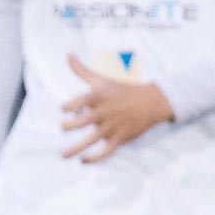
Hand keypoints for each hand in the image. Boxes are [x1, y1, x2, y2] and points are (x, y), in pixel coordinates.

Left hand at [60, 54, 174, 162]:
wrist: (152, 101)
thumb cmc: (121, 89)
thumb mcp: (100, 79)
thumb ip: (81, 69)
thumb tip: (67, 54)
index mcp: (98, 97)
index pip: (79, 101)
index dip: (68, 106)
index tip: (64, 109)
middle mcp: (104, 112)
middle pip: (83, 121)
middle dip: (69, 126)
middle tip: (64, 127)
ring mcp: (112, 126)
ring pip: (91, 139)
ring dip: (75, 149)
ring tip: (62, 155)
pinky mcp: (120, 138)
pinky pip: (105, 152)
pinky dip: (94, 158)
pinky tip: (83, 160)